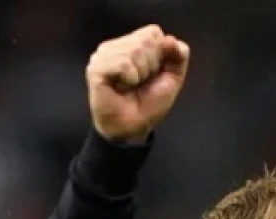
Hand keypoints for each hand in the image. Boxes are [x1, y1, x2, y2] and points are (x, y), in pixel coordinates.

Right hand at [86, 25, 189, 144]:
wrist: (133, 128)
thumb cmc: (148, 104)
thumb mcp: (172, 78)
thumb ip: (178, 56)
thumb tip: (173, 40)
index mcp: (132, 43)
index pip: (154, 32)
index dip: (160, 55)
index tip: (153, 74)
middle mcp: (116, 45)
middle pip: (145, 40)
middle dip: (151, 66)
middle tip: (140, 82)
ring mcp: (103, 55)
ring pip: (135, 50)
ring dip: (140, 75)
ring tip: (130, 86)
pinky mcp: (96, 68)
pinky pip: (124, 64)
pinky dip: (130, 79)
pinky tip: (121, 88)